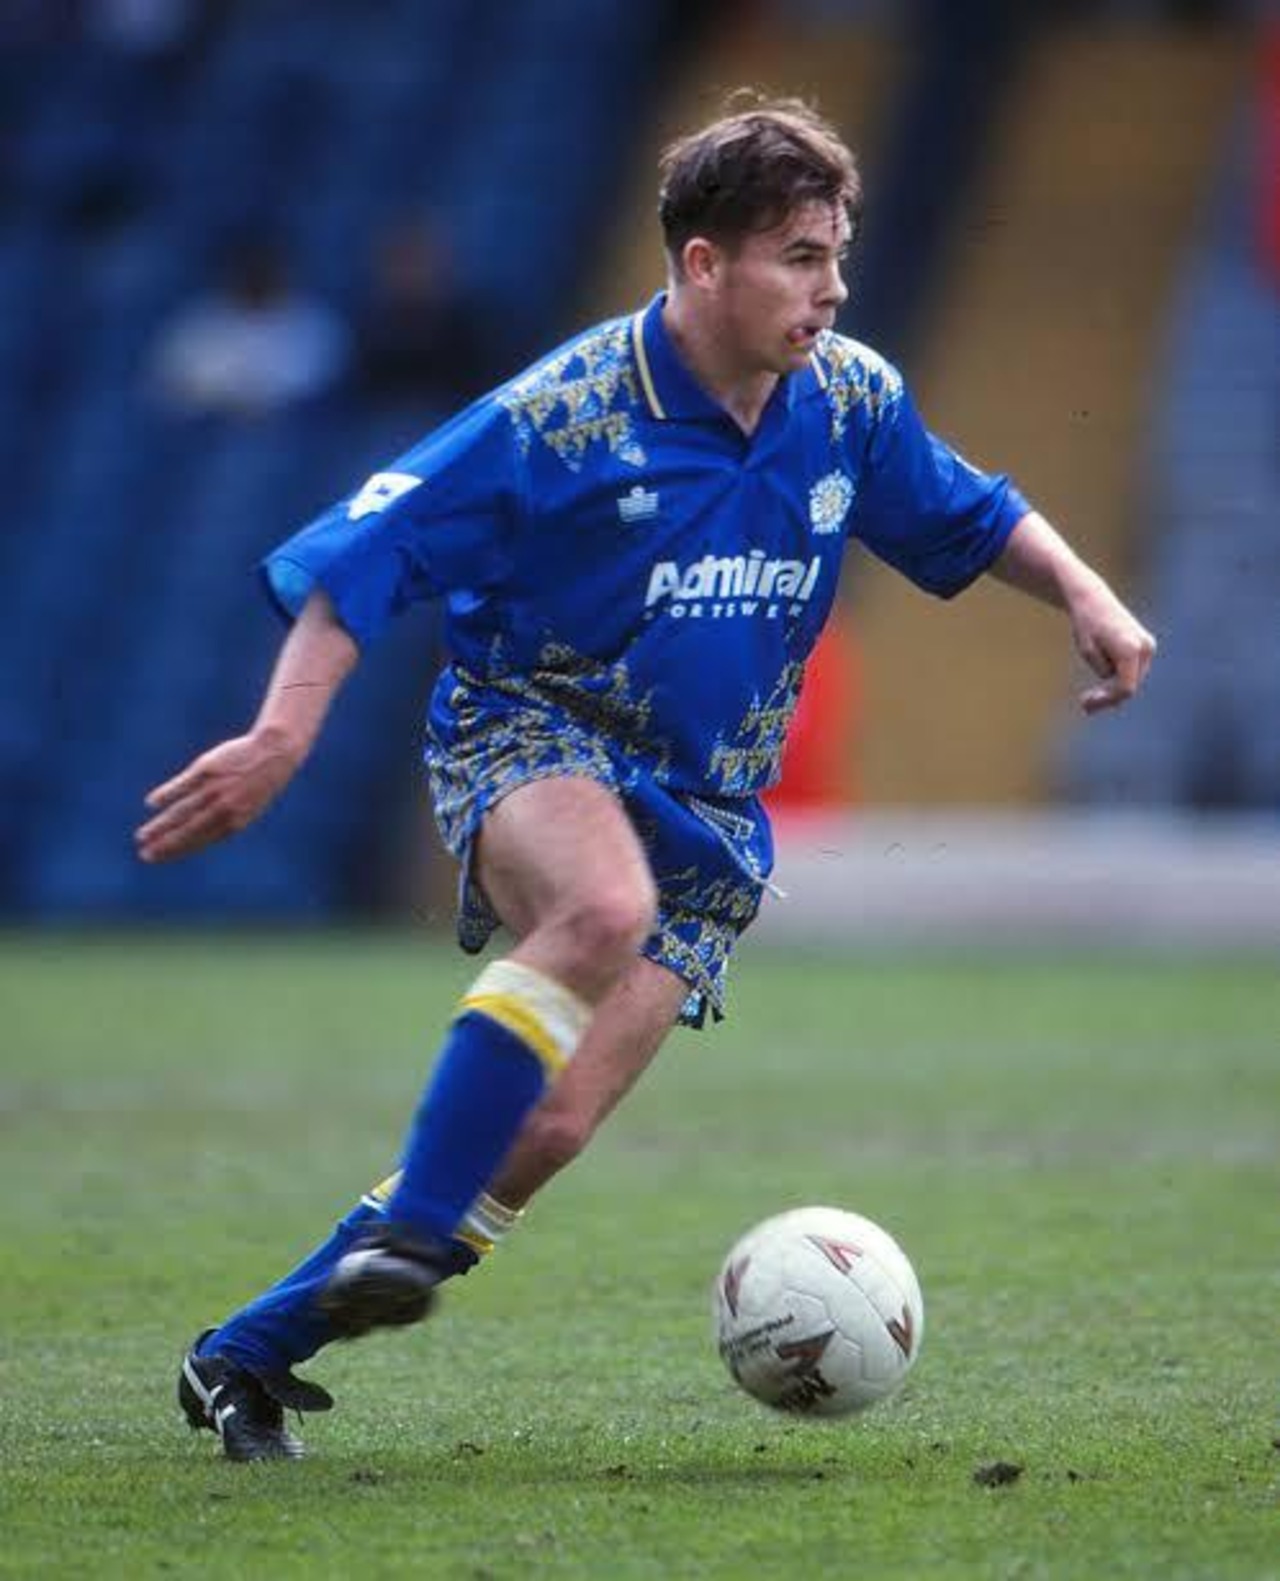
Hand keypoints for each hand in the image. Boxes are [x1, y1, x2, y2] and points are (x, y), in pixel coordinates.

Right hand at [135, 728, 301, 862]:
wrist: (274, 752)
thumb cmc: (259, 783)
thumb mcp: (248, 808)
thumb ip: (224, 822)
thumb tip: (200, 836)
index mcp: (235, 822)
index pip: (199, 841)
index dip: (176, 850)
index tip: (156, 857)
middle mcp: (223, 808)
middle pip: (187, 830)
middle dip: (165, 844)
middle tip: (144, 854)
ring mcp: (214, 789)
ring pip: (182, 811)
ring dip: (160, 825)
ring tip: (142, 836)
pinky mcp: (207, 769)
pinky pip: (182, 785)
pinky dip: (166, 794)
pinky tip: (151, 803)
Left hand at [1069, 582, 1157, 714]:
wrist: (1092, 599)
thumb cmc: (1086, 624)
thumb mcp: (1088, 651)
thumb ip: (1103, 671)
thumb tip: (1118, 689)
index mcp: (1131, 649)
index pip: (1125, 688)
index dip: (1107, 700)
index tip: (1086, 704)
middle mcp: (1145, 648)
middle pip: (1130, 686)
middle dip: (1108, 697)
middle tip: (1084, 705)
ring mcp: (1148, 646)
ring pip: (1131, 679)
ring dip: (1111, 688)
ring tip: (1088, 697)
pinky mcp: (1145, 646)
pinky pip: (1131, 671)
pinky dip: (1116, 677)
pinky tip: (1100, 680)